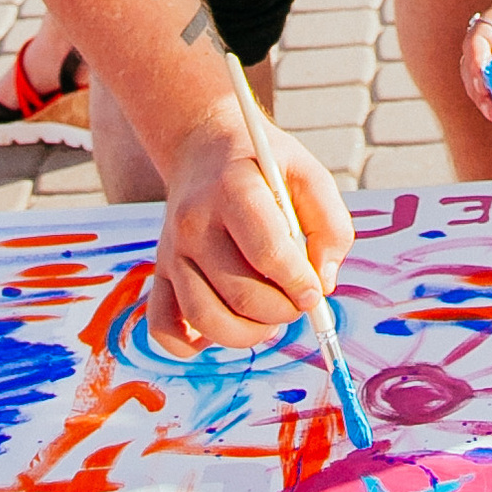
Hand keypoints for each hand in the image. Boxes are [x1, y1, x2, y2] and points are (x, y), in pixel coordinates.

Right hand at [149, 104, 352, 354]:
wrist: (203, 147)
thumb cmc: (264, 165)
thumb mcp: (309, 174)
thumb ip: (331, 226)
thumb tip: (323, 285)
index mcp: (233, 189)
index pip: (268, 252)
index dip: (299, 282)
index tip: (314, 292)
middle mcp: (194, 222)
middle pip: (240, 294)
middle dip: (282, 311)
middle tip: (297, 301)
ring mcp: (171, 251)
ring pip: (206, 318)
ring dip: (250, 333)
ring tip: (269, 316)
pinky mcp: (159, 273)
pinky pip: (164, 330)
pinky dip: (195, 345)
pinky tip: (225, 323)